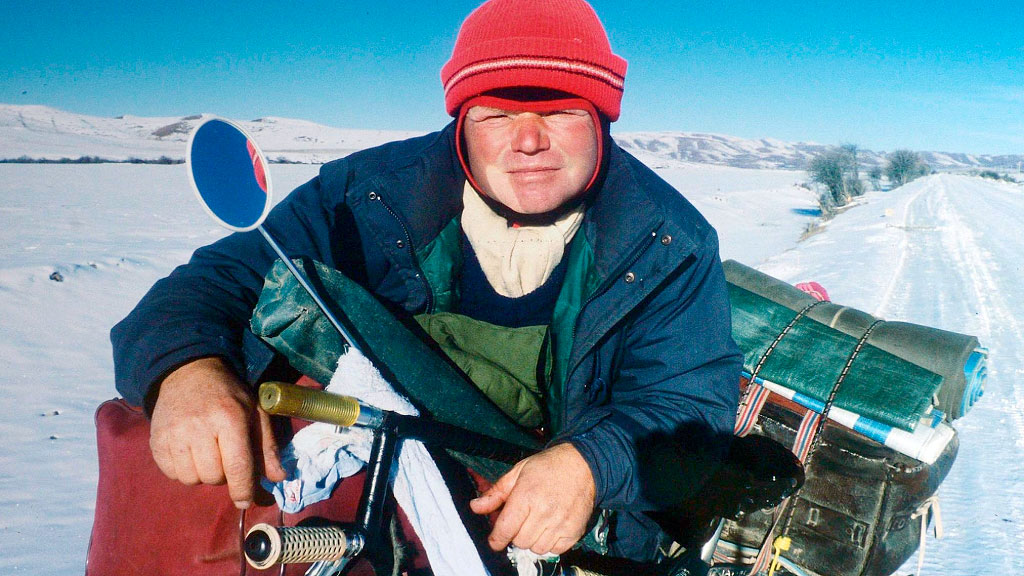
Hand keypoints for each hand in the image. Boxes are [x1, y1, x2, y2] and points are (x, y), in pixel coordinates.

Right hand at [149, 357, 285, 508]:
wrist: (188, 373)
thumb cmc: (228, 396)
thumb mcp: (255, 413)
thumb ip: (267, 446)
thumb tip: (278, 478)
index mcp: (229, 419)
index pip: (237, 466)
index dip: (243, 489)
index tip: (245, 501)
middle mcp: (199, 427)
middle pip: (214, 476)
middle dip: (224, 474)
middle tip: (224, 455)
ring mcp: (174, 434)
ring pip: (192, 479)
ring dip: (202, 474)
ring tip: (206, 453)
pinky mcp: (156, 440)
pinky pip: (172, 474)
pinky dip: (183, 470)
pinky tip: (189, 452)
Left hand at [469, 442, 595, 554]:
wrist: (583, 464)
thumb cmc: (547, 467)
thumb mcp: (518, 472)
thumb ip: (496, 493)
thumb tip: (475, 507)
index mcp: (526, 496)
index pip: (505, 529)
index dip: (496, 539)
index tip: (495, 540)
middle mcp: (544, 512)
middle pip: (519, 541)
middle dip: (515, 533)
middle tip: (521, 520)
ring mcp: (560, 523)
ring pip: (535, 548)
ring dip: (532, 539)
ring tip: (536, 522)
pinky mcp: (574, 531)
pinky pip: (554, 550)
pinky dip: (549, 543)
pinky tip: (550, 527)